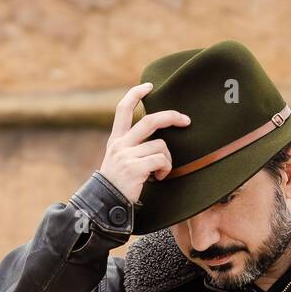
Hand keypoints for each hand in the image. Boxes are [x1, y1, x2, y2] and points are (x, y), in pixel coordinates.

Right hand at [98, 82, 190, 203]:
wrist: (104, 206)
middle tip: (186, 121)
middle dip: (172, 117)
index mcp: (116, 141)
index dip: (135, 94)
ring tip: (160, 173)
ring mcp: (127, 156)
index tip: (149, 86)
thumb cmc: (117, 186)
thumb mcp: (118, 161)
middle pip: (150, 121)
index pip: (122, 109)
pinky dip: (165, 170)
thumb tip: (159, 141)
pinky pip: (161, 160)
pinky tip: (158, 178)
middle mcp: (120, 145)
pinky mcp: (135, 168)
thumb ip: (132, 148)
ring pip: (161, 146)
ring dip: (167, 160)